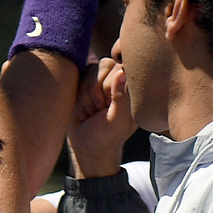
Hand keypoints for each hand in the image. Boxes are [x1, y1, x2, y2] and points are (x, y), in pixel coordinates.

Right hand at [68, 59, 135, 178]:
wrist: (84, 147)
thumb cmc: (105, 137)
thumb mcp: (116, 121)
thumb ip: (121, 97)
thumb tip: (122, 71)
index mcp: (133, 90)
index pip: (123, 68)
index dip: (112, 85)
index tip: (110, 105)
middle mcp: (119, 81)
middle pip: (106, 65)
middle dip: (98, 90)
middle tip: (100, 110)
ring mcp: (102, 80)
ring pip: (92, 69)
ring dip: (87, 93)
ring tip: (92, 110)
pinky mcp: (87, 81)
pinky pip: (81, 73)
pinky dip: (79, 92)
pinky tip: (85, 107)